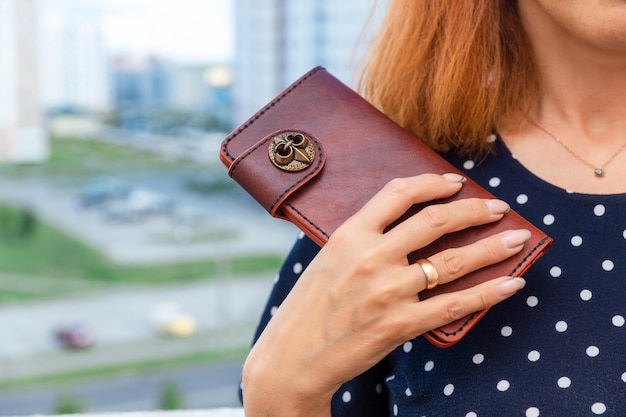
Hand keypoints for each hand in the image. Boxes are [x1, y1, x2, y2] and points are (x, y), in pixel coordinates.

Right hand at [242, 173, 529, 416]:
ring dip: (492, 247)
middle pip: (435, 221)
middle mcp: (370, 256)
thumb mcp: (327, 260)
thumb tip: (405, 227)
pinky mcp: (399, 324)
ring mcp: (387, 291)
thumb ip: (361, 240)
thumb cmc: (307, 308)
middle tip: (498, 207)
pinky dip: (488, 293)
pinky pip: (454, 304)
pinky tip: (511, 284)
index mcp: (349, 234)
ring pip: (453, 260)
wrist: (291, 357)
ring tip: (516, 239)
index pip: (398, 193)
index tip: (455, 182)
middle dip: (474, 210)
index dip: (433, 182)